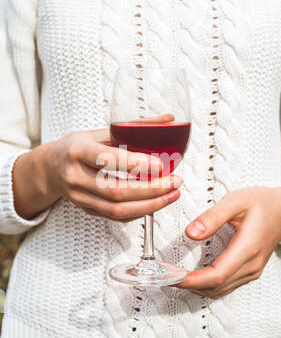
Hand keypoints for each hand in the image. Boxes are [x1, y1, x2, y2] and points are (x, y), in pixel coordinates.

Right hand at [45, 128, 180, 221]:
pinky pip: (116, 217)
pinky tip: (155, 204)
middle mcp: (76, 177)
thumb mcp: (98, 132)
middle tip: (174, 182)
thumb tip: (168, 120)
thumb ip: (132, 128)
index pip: (106, 159)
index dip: (135, 164)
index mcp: (78, 151)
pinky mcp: (87, 211)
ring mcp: (80, 198)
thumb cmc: (76, 147)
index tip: (160, 165)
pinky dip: (139, 212)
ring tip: (172, 195)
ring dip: (150, 205)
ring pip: (117, 209)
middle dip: (151, 189)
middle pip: (116, 190)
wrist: (48, 169)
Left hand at [177, 187, 280, 298]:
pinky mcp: (248, 272)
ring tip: (171, 275)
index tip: (170, 276)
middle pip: (214, 287)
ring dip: (194, 287)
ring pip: (218, 290)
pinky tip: (190, 276)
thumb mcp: (236, 200)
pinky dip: (204, 285)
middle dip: (186, 285)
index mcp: (248, 248)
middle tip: (161, 276)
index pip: (216, 275)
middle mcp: (250, 266)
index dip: (191, 280)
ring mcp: (251, 272)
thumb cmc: (262, 203)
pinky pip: (224, 286)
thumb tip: (191, 233)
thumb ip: (213, 216)